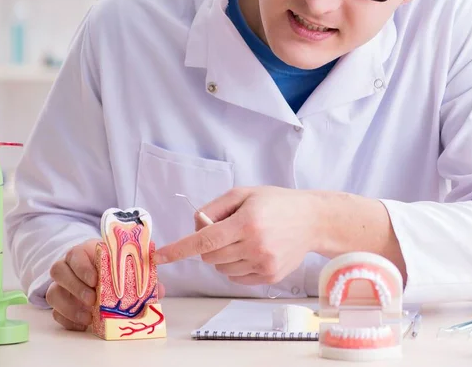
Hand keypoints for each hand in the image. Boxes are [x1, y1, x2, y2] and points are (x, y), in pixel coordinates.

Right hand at [47, 238, 165, 330]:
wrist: (96, 271)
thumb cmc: (112, 264)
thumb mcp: (125, 263)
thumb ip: (141, 272)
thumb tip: (160, 290)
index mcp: (84, 251)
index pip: (75, 254)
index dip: (83, 267)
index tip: (96, 279)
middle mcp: (68, 266)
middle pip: (59, 271)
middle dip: (76, 286)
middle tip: (93, 299)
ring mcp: (60, 284)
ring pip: (53, 292)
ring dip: (70, 305)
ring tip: (88, 315)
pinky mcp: (59, 302)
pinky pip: (55, 312)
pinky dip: (68, 319)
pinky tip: (83, 324)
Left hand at [153, 187, 320, 285]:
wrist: (312, 220)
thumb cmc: (276, 202)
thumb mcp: (244, 193)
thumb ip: (215, 208)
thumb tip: (195, 226)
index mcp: (246, 222)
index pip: (204, 241)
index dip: (179, 250)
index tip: (160, 257)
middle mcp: (254, 246)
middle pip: (209, 257)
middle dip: (209, 245)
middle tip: (227, 229)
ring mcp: (263, 264)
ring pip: (221, 269)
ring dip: (223, 256)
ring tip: (244, 239)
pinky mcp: (269, 277)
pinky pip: (236, 277)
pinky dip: (236, 266)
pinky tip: (252, 250)